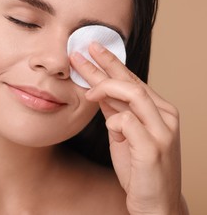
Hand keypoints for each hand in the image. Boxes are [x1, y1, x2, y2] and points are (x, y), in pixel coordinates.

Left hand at [70, 42, 186, 214]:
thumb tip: (98, 91)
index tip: (92, 51)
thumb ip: (115, 112)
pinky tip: (109, 126)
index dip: (111, 64)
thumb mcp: (123, 134)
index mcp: (158, 111)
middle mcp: (164, 116)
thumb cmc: (139, 168)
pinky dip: (114, 121)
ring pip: (134, 94)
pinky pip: (128, 122)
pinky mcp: (153, 148)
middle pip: (131, 81)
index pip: (132, 81)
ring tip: (88, 90)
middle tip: (84, 49)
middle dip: (105, 63)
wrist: (156, 202)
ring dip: (106, 87)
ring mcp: (161, 131)